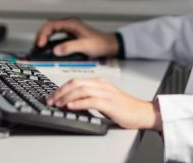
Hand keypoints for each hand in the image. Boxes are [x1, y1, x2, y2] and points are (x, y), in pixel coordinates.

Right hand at [34, 18, 118, 57]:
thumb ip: (70, 47)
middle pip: (49, 26)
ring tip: (39, 47)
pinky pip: (55, 36)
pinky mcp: (70, 36)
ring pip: (51, 30)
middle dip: (40, 35)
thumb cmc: (100, 43)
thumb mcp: (85, 46)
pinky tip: (47, 47)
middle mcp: (69, 25)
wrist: (109, 45)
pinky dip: (49, 40)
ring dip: (44, 37)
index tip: (40, 44)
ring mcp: (69, 30)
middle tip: (36, 46)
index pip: (51, 25)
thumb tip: (55, 50)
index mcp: (72, 24)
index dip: (43, 34)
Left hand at [46, 77, 161, 130]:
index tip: (53, 96)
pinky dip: (79, 103)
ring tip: (58, 104)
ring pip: (81, 90)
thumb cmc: (124, 107)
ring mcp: (106, 93)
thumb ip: (90, 97)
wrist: (142, 112)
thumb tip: (71, 102)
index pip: (76, 81)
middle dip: (60, 91)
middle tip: (51, 100)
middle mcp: (102, 85)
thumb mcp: (105, 99)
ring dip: (67, 97)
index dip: (62, 88)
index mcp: (100, 82)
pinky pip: (91, 100)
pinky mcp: (110, 103)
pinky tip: (71, 106)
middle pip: (76, 83)